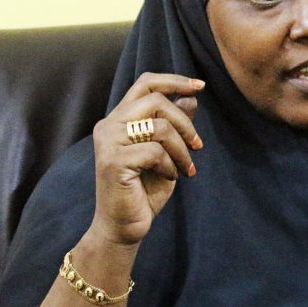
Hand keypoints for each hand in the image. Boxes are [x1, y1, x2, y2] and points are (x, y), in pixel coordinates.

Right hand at [91, 73, 204, 246]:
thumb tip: (191, 97)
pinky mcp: (113, 160)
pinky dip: (171, 164)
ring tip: (186, 167)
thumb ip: (174, 125)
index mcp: (119, 119)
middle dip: (184, 122)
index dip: (174, 81)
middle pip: (156, 100)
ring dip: (181, 148)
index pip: (145, 83)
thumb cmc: (145, 189)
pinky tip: (170, 176)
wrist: (125, 225)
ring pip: (159, 126)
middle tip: (198, 145)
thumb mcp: (167, 152)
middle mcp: (109, 125)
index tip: (199, 86)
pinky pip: (155, 151)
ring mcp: (108, 142)